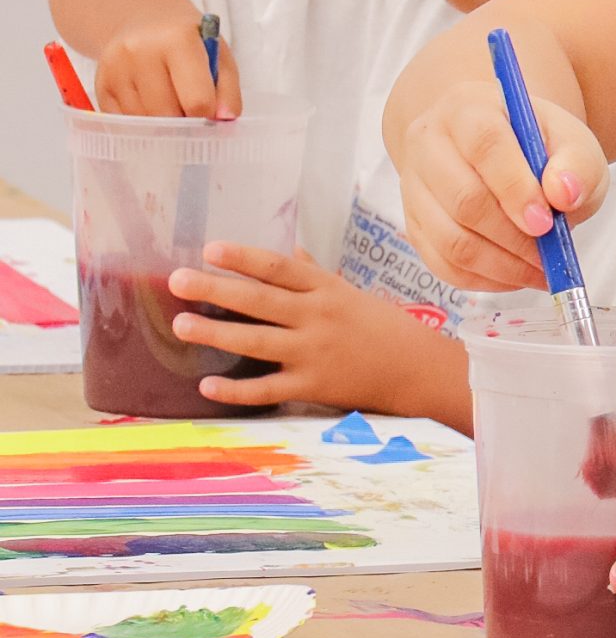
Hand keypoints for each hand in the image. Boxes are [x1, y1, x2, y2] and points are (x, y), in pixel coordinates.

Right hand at [95, 1, 240, 119]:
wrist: (143, 18)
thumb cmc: (188, 41)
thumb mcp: (219, 56)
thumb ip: (228, 90)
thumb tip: (224, 120)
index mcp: (178, 40)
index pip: (197, 100)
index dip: (208, 116)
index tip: (210, 115)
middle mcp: (141, 51)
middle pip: (167, 115)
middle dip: (183, 122)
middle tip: (189, 110)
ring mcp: (116, 68)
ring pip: (144, 122)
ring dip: (162, 125)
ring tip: (170, 102)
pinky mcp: (101, 84)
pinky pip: (124, 122)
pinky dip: (141, 122)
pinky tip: (149, 103)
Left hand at [167, 242, 462, 418]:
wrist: (415, 369)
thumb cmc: (380, 326)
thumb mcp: (349, 292)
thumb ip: (315, 274)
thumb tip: (290, 249)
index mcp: (326, 289)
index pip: (279, 268)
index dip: (244, 258)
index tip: (210, 248)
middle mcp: (317, 317)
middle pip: (260, 300)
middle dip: (216, 289)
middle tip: (177, 280)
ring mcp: (314, 353)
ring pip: (257, 341)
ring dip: (217, 333)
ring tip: (181, 326)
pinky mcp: (313, 387)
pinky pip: (268, 388)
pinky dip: (237, 389)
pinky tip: (207, 385)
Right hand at [394, 77, 610, 291]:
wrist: (500, 151)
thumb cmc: (537, 147)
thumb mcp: (572, 143)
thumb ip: (577, 163)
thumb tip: (565, 194)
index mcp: (468, 109)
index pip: (484, 145)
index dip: (515, 188)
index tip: (545, 222)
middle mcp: (429, 143)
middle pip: (463, 199)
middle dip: (513, 237)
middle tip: (549, 255)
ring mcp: (414, 187)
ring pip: (450, 240)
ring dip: (502, 265)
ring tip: (540, 269)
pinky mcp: (414, 225)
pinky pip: (444, 265)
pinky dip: (485, 280)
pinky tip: (516, 274)